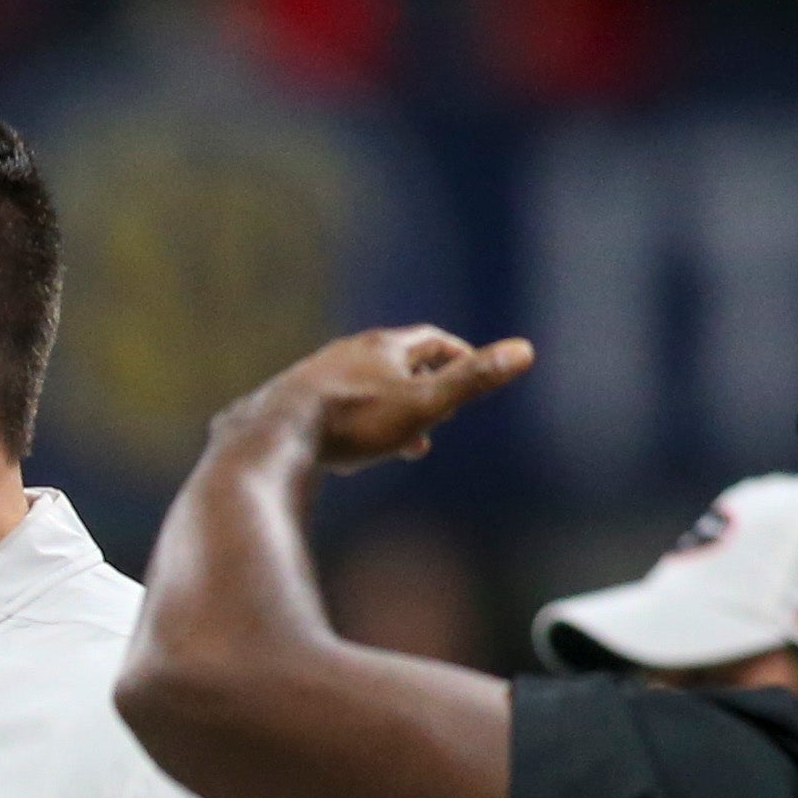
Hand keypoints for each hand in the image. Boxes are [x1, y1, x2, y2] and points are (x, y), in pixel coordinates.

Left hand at [229, 325, 535, 472]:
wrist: (271, 438)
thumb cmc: (351, 421)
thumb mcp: (421, 403)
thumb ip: (472, 380)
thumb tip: (526, 350)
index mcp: (380, 347)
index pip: (430, 341)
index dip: (457, 355)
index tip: (473, 373)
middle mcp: (343, 355)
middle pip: (395, 365)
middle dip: (424, 389)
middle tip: (444, 414)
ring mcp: (312, 380)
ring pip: (362, 392)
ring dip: (390, 414)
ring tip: (406, 443)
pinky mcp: (286, 408)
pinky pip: (329, 416)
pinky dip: (354, 430)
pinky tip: (349, 456)